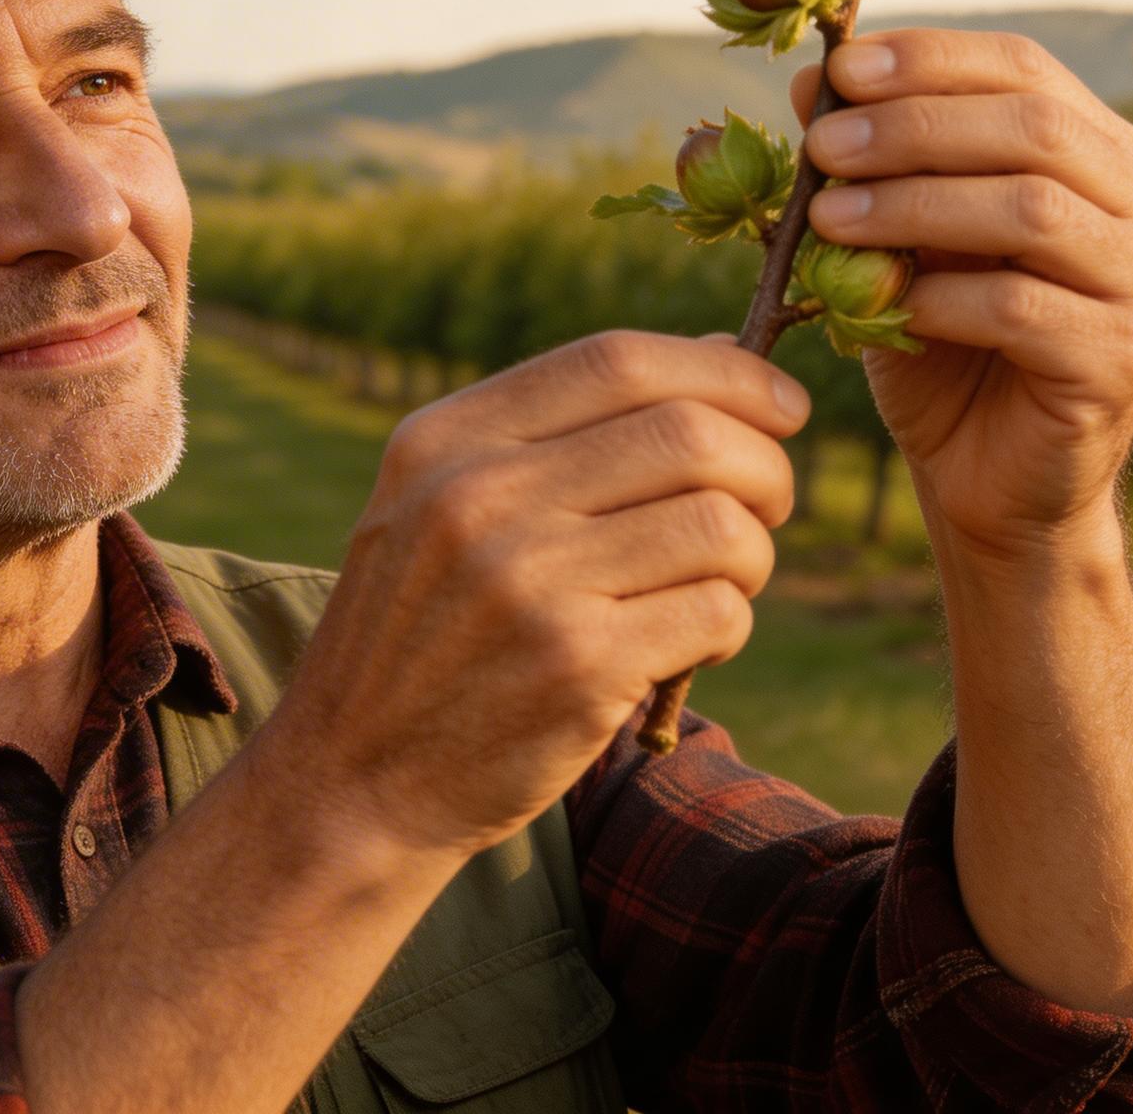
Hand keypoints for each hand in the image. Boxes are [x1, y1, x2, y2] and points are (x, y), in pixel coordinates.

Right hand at [271, 330, 805, 858]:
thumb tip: (723, 353)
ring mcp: (526, 583)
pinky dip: (728, 627)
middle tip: (766, 509)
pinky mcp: (575, 668)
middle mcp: (479, 497)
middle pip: (689, 434)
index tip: (781, 405)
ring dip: (752, 557)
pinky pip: (717, 612)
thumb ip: (561, 432)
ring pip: (720, 525)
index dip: (726, 372)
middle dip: (764, 468)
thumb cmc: (424, 634)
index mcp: (445, 440)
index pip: (618, 361)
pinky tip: (686, 648)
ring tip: (718, 586)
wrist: (351, 779)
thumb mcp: (440, 505)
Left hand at [793, 28, 1132, 561]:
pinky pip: (1024, 308)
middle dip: (916, 127)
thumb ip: (874, 167)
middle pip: (1035, 129)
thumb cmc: (944, 348)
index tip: (840, 68)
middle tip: (824, 146)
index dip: (933, 60)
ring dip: (916, 206)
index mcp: (1105, 155)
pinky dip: (942, 298)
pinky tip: (886, 308)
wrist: (989, 483)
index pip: (1027, 71)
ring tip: (830, 219)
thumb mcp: (900, 242)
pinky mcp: (1122, 361)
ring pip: (1032, 211)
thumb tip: (808, 85)